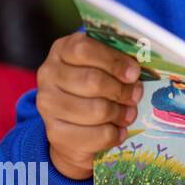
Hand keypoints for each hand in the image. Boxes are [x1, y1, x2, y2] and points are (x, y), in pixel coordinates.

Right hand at [36, 33, 142, 180]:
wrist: (74, 128)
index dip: (114, 61)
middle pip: (92, 81)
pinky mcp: (55, 132)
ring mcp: (47, 105)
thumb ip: (120, 62)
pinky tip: (118, 130)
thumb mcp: (106, 68)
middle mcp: (48, 75)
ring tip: (128, 113)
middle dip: (122, 91)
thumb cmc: (97, 88)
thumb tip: (137, 69)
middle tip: (135, 96)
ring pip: (97, 110)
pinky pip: (98, 135)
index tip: (134, 73)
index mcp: (62, 50)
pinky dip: (115, 134)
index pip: (83, 50)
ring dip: (120, 113)